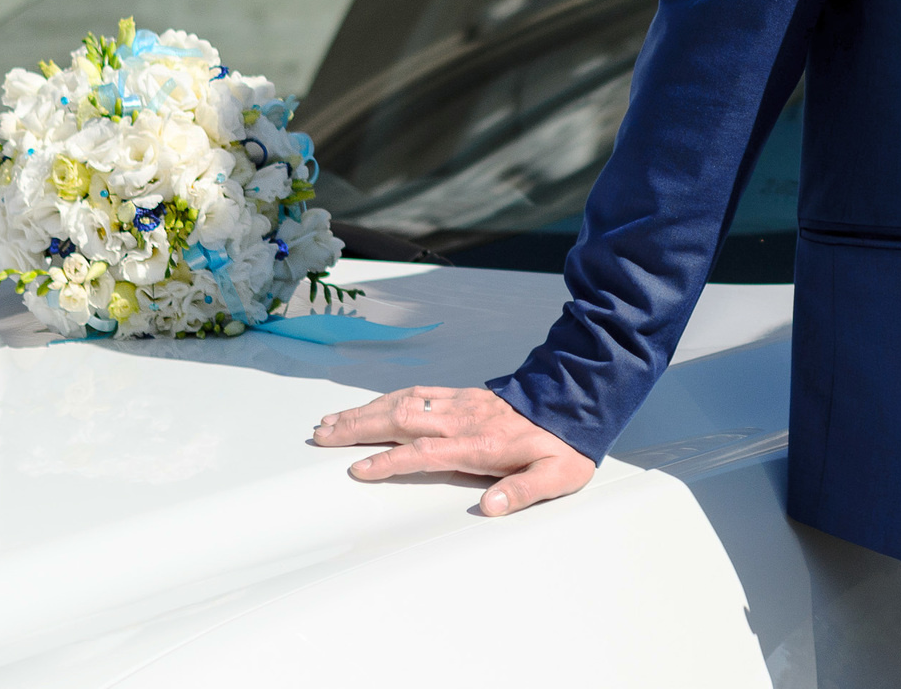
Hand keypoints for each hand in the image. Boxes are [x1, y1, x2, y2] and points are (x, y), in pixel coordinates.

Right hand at [314, 385, 595, 515]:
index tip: (357, 469)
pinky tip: (374, 405)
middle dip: (358, 428)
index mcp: (479, 444)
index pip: (424, 452)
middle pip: (401, 420)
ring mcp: (462, 404)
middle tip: (322, 435)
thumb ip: (522, 491)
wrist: (579, 401)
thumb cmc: (565, 445)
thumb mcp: (555, 476)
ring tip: (332, 420)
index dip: (390, 462)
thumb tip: (493, 508)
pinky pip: (419, 393)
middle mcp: (463, 420)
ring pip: (404, 403)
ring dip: (366, 411)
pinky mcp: (465, 396)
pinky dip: (390, 398)